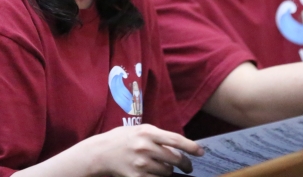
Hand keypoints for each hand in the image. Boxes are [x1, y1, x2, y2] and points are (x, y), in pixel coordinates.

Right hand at [87, 124, 202, 176]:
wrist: (101, 152)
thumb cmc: (123, 139)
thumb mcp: (140, 130)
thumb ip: (159, 136)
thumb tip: (180, 147)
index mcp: (148, 132)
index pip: (176, 140)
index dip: (191, 147)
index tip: (201, 153)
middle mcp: (145, 147)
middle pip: (175, 159)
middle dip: (185, 165)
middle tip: (188, 167)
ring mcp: (140, 163)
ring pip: (167, 172)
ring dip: (169, 172)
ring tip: (164, 168)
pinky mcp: (136, 176)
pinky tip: (156, 175)